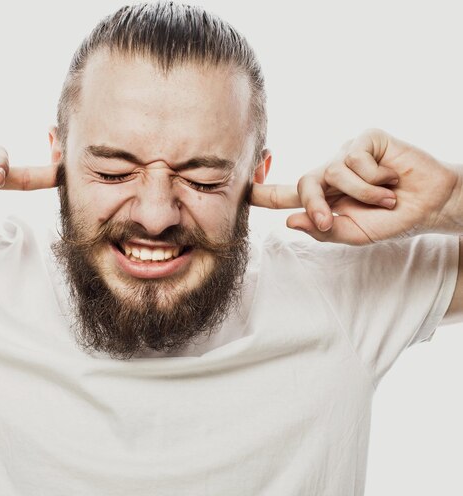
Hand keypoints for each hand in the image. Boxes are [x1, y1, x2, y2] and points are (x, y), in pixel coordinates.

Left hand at [251, 129, 461, 244]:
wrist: (430, 204)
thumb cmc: (392, 220)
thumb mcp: (356, 235)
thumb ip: (325, 230)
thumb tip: (289, 220)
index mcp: (322, 197)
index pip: (284, 195)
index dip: (261, 192)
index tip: (239, 191)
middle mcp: (329, 174)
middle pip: (303, 183)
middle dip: (315, 204)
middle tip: (330, 221)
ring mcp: (346, 154)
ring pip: (334, 172)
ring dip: (363, 194)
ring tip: (387, 199)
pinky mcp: (366, 139)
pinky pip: (357, 159)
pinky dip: (377, 178)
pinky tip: (393, 179)